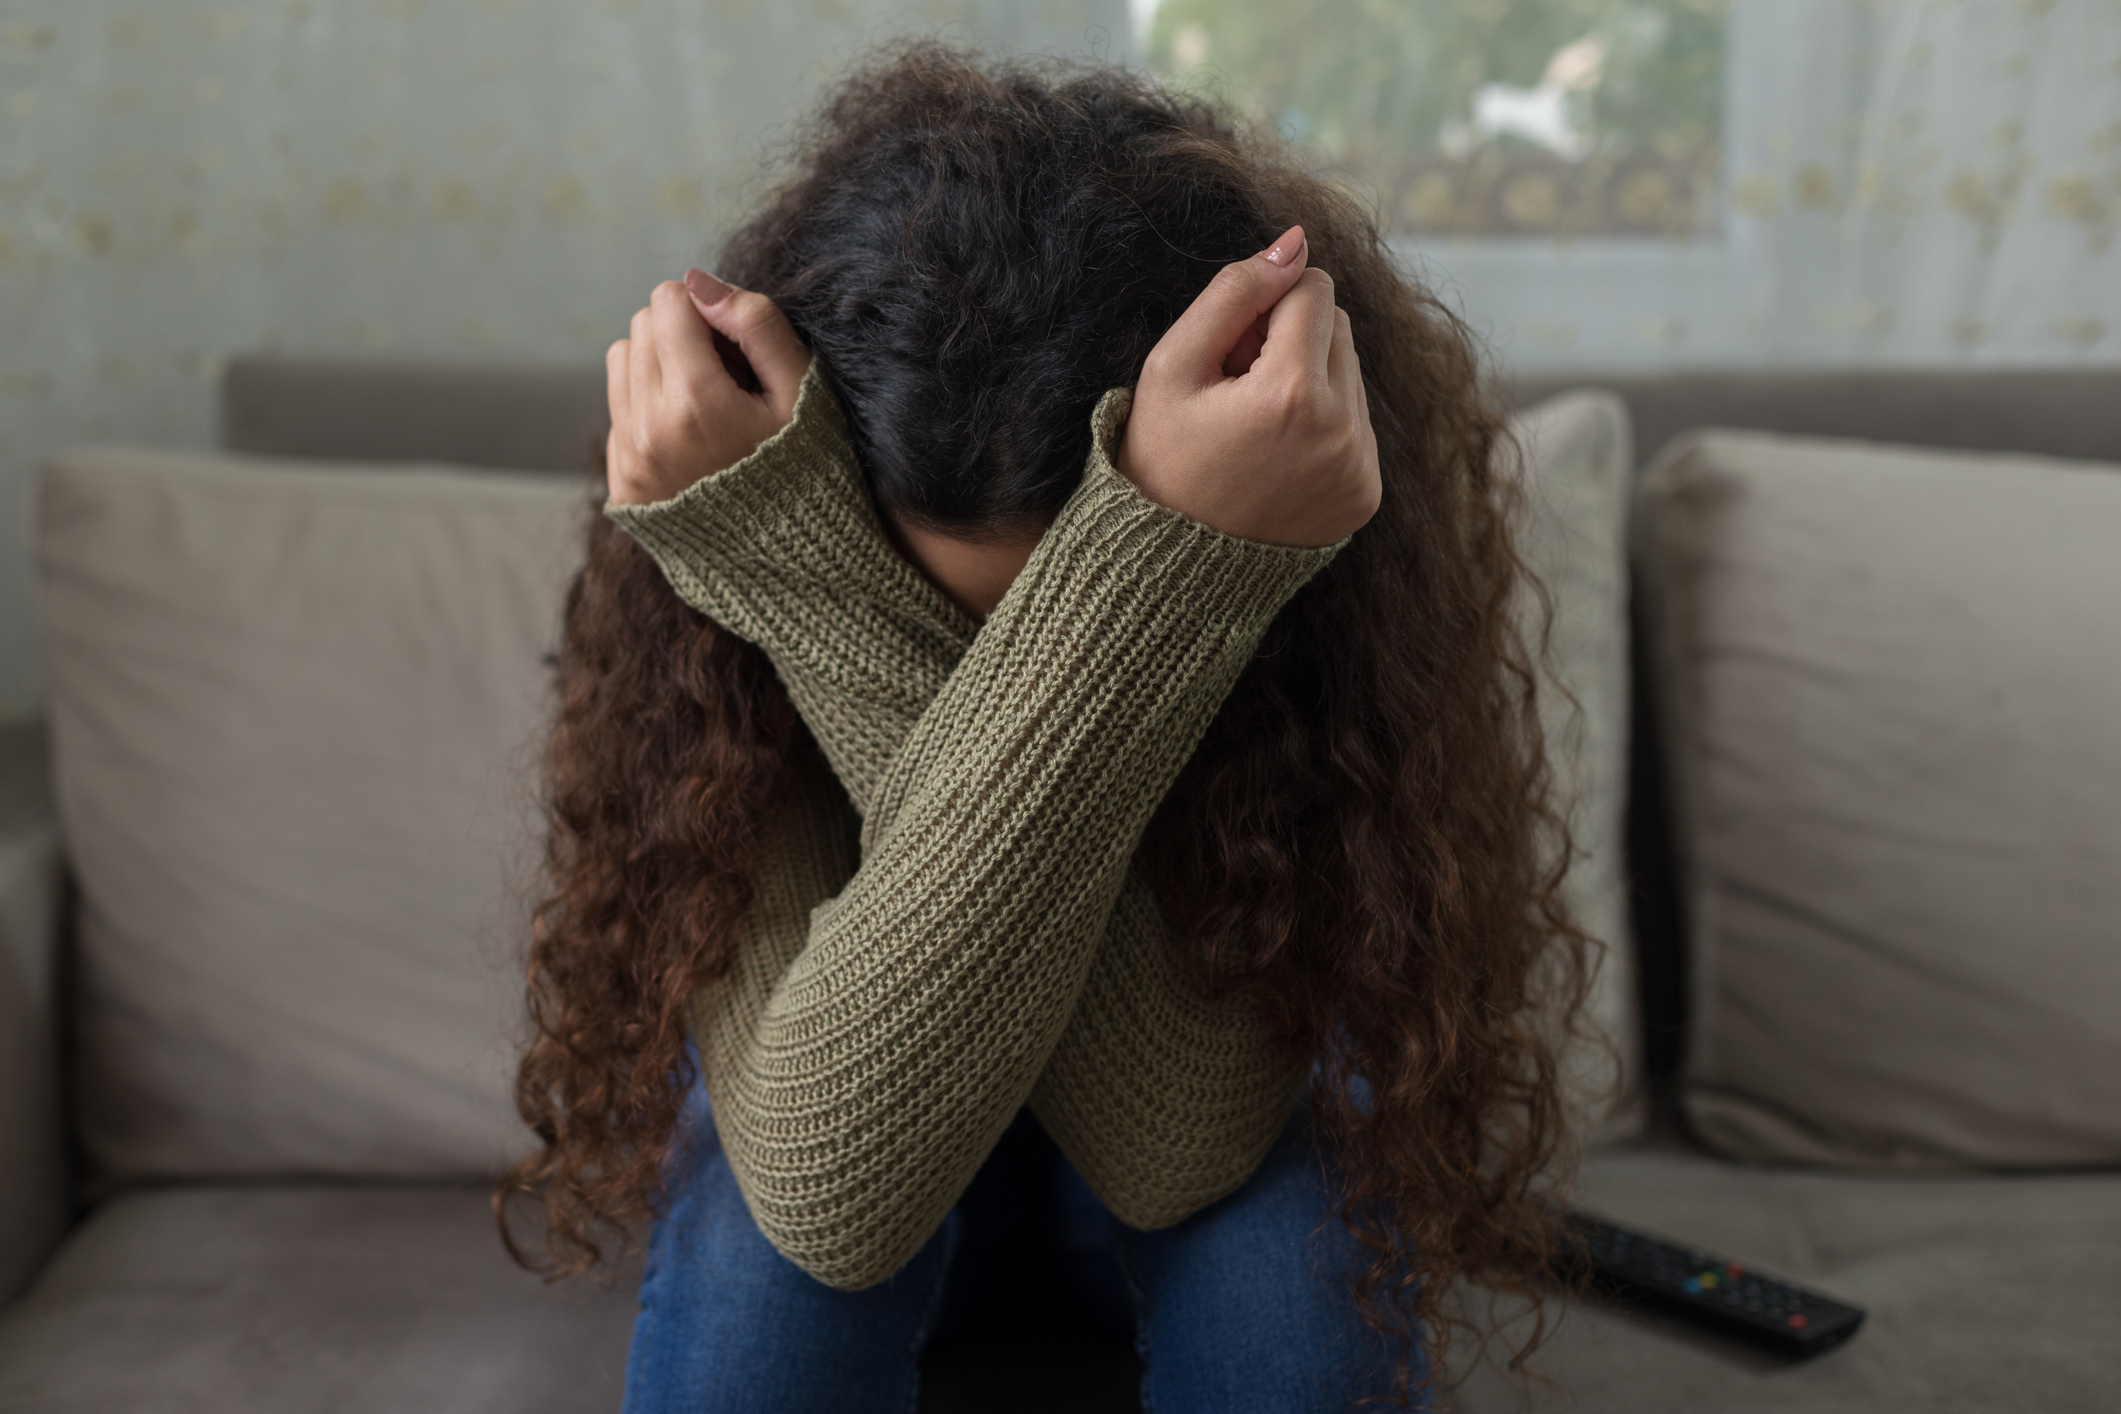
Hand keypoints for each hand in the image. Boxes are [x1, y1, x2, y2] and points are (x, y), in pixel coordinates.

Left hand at [604, 271, 811, 505]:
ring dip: (659, 365)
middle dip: (681, 334)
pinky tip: (691, 437)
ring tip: (705, 402)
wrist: (791, 559)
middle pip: (642, 327)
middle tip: (726, 375)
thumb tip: (698, 281)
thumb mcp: (802, 392)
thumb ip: (757, 325)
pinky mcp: (623, 483)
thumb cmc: (806, 468)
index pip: (668, 301)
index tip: (736, 346)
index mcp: (697, 402)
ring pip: (622, 361)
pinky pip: (617, 411)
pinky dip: (649, 409)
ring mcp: (631, 460)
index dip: (706, 310)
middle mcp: (650, 431)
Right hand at [1115, 225, 1380, 548]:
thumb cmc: (1159, 456)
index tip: (1230, 352)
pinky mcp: (1367, 495)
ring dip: (1308, 381)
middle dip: (1291, 341)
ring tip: (1254, 426)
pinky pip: (1358, 424)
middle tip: (1236, 389)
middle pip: (1339, 327)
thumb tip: (1297, 242)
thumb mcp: (1172, 364)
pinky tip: (1275, 457)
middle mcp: (1342, 433)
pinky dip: (1322, 426)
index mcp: (1293, 394)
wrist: (1168, 565)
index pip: (1314, 289)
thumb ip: (1234, 291)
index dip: (1265, 307)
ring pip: (1350, 373)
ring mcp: (1360, 469)